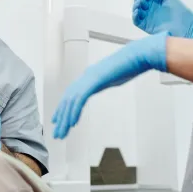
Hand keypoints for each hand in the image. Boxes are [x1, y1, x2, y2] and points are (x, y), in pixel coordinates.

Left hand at [52, 32, 168, 139]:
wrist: (136, 56)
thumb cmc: (127, 66)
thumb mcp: (113, 75)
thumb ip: (106, 79)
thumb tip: (107, 81)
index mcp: (88, 77)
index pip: (70, 95)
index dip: (62, 109)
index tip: (57, 120)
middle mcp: (84, 78)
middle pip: (67, 101)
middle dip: (61, 119)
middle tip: (57, 135)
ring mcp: (88, 78)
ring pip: (71, 102)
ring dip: (65, 120)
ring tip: (62, 133)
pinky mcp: (94, 81)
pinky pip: (81, 99)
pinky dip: (75, 112)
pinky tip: (73, 123)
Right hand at [129, 0, 192, 39]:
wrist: (187, 27)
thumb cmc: (181, 11)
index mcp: (156, 2)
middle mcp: (151, 10)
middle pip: (139, 2)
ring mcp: (148, 18)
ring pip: (136, 11)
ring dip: (135, 5)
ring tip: (140, 2)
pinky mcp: (147, 26)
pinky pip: (136, 21)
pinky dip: (134, 15)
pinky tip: (137, 10)